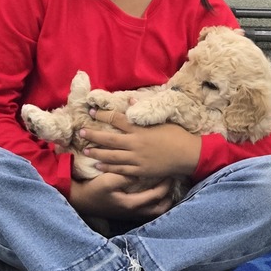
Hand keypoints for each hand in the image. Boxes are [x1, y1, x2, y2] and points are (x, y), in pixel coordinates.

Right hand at [70, 172, 172, 221]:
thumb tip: (141, 172)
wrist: (79, 200)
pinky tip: (151, 193)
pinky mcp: (125, 211)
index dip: (166, 183)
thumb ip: (125, 177)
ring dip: (162, 201)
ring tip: (166, 189)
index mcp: (132, 203)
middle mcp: (134, 211)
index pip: (157, 194)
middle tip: (172, 182)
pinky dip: (153, 203)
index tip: (170, 172)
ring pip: (154, 211)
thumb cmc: (93, 190)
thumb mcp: (107, 181)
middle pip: (160, 208)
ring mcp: (130, 213)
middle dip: (169, 196)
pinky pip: (145, 210)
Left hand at [80, 110, 200, 178]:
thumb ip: (143, 111)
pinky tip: (99, 166)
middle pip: (109, 139)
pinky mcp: (140, 171)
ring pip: (112, 156)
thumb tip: (129, 99)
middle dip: (94, 135)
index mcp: (140, 129)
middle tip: (81, 132)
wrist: (188, 155)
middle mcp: (135, 144)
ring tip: (86, 150)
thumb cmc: (177, 135)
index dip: (103, 115)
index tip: (92, 112)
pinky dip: (109, 168)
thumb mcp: (161, 120)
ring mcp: (137, 159)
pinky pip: (121, 170)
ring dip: (97, 153)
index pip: (117, 120)